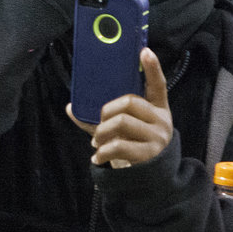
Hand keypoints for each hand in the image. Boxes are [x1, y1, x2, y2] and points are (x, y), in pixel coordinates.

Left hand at [68, 48, 173, 167]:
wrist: (153, 181)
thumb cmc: (136, 148)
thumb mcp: (125, 131)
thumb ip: (101, 118)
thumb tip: (71, 107)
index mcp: (158, 109)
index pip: (158, 84)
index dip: (153, 67)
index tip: (144, 50)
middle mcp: (162, 121)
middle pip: (130, 102)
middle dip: (107, 112)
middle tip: (100, 124)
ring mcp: (157, 138)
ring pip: (122, 122)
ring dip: (102, 133)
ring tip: (97, 143)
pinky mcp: (149, 155)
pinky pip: (119, 146)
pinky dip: (103, 152)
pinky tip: (97, 158)